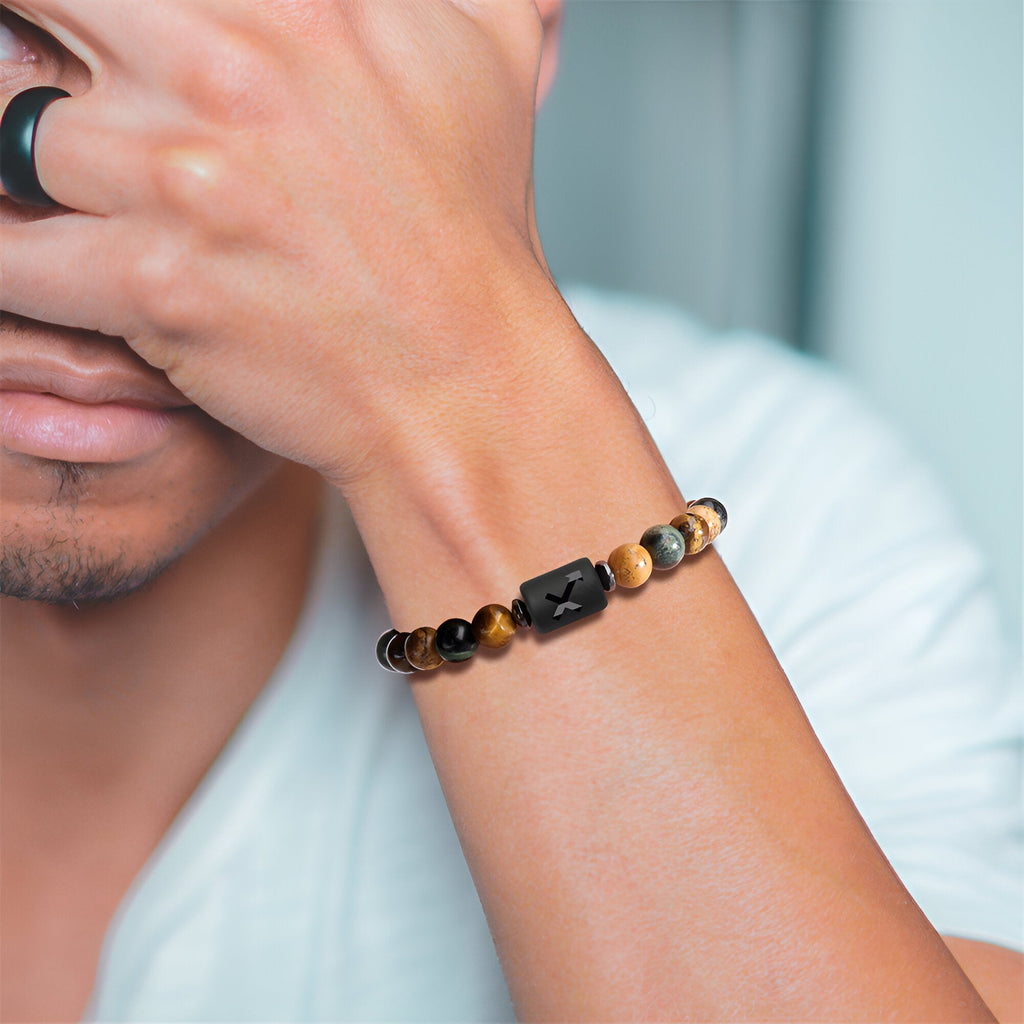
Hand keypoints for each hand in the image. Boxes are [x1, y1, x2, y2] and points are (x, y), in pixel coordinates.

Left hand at [1, 0, 552, 482]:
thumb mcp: (492, 48)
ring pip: (7, 133)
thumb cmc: (471, 233)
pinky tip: (65, 270)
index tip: (100, 36)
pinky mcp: (154, 286)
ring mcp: (180, 178)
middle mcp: (224, 66)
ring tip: (91, 205)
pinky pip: (10, 260)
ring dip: (33, 175)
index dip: (87, 7)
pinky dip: (17, 267)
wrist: (466, 378)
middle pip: (28, 3)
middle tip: (91, 108)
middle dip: (36, 43)